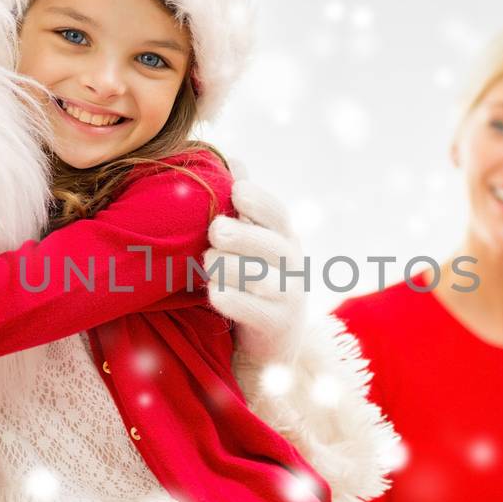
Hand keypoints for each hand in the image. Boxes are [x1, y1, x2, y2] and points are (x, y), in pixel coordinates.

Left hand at [205, 178, 305, 362]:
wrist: (269, 342)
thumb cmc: (254, 279)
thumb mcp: (253, 241)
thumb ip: (245, 205)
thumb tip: (234, 160)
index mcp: (285, 238)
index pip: (277, 213)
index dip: (258, 200)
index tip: (235, 192)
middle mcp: (293, 265)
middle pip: (270, 243)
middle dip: (240, 234)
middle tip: (216, 231)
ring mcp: (288, 296)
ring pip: (259, 276)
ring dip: (229, 266)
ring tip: (209, 264)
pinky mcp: (277, 325)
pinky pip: (252, 309)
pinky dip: (230, 298)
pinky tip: (216, 293)